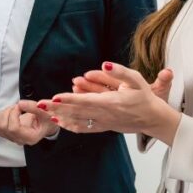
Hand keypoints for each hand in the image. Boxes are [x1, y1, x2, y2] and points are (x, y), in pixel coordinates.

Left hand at [0, 101, 57, 145]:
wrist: (46, 123)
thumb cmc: (47, 119)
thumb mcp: (46, 112)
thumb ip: (35, 108)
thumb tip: (20, 103)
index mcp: (30, 137)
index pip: (14, 129)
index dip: (13, 114)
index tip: (20, 106)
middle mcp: (19, 140)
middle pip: (4, 128)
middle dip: (8, 112)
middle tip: (17, 106)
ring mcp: (11, 138)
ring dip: (3, 114)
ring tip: (14, 109)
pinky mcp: (5, 133)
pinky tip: (8, 114)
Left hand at [42, 62, 181, 144]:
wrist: (153, 119)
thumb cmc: (144, 97)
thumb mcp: (136, 80)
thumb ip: (120, 72)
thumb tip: (104, 63)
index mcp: (112, 102)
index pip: (87, 101)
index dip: (70, 99)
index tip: (56, 97)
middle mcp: (105, 114)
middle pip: (77, 111)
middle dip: (57, 108)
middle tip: (39, 104)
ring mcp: (103, 123)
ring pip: (77, 120)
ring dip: (59, 116)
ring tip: (42, 112)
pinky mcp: (103, 127)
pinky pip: (84, 128)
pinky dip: (70, 126)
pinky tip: (58, 122)